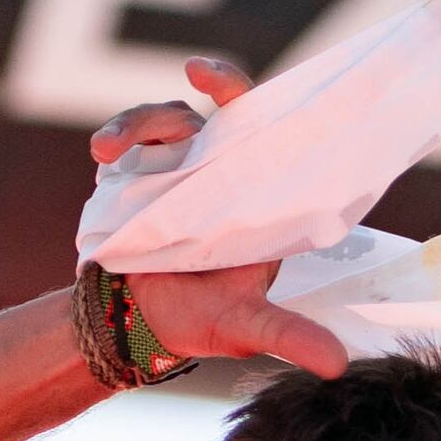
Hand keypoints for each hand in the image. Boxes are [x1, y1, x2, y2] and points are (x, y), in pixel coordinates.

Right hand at [87, 59, 344, 373]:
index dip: (277, 109)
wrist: (132, 325)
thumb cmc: (198, 321)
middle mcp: (222, 171)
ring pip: (170, 118)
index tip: (267, 97)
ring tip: (112, 149)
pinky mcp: (136, 168)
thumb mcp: (245, 327)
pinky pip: (129, 138)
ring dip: (141, 122)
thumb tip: (337, 366)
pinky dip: (116, 137)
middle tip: (202, 74)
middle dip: (219, 80)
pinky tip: (102, 154)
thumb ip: (288, 337)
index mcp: (259, 197)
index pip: (277, 138)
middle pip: (228, 108)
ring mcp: (177, 165)